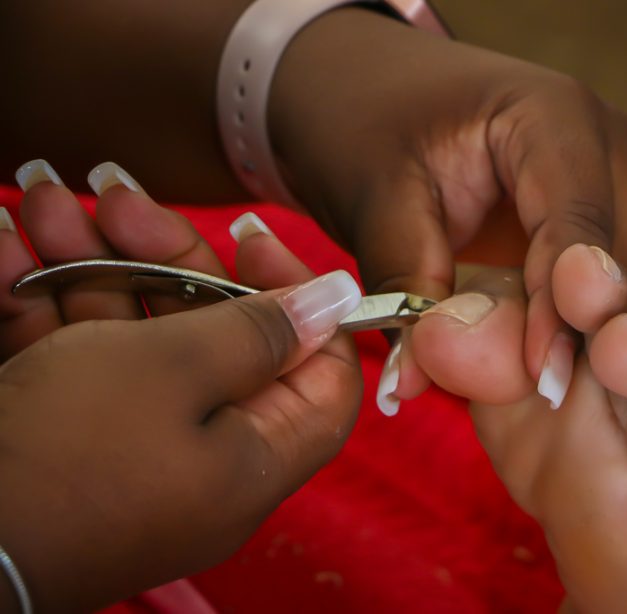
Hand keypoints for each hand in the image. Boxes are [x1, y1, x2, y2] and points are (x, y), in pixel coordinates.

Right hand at [0, 163, 362, 609]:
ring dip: (85, 262)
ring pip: (128, 338)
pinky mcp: (61, 440)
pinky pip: (68, 363)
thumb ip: (263, 328)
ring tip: (38, 198)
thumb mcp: (178, 369)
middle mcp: (200, 457)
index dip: (300, 301)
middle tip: (112, 196)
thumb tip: (340, 299)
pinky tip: (1, 247)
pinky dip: (35, 305)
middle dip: (160, 256)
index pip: (319, 372)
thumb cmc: (71, 449)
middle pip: (213, 339)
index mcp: (254, 456)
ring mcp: (128, 450)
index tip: (249, 239)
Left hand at [270, 8, 626, 459]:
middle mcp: (603, 144)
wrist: (367, 85)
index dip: (567, 309)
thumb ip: (407, 282)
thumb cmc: (367, 128)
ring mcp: (614, 177)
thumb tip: (413, 386)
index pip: (574, 220)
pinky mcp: (605, 216)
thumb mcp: (376, 197)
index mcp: (551, 117)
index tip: (553, 385)